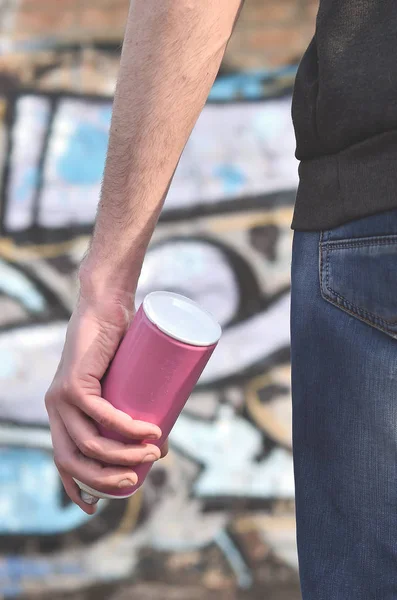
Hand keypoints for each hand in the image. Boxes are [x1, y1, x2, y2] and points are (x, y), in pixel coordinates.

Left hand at [45, 290, 166, 513]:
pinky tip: (148, 433)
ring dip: (123, 455)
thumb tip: (162, 445)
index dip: (76, 488)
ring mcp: (61, 396)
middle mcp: (56, 410)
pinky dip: (126, 428)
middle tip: (138, 477)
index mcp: (63, 415)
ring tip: (155, 453)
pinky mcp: (74, 381)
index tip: (97, 506)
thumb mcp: (126, 387)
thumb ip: (139, 413)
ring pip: (88, 442)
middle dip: (106, 478)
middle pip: (73, 460)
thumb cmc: (121, 347)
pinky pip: (99, 414)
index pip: (63, 461)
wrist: (106, 305)